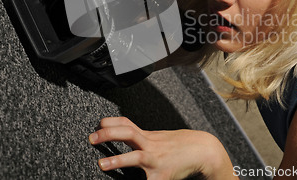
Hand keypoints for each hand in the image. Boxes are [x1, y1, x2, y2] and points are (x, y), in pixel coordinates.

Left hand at [89, 117, 237, 179]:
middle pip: (127, 133)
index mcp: (148, 136)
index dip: (111, 122)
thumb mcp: (159, 137)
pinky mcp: (162, 175)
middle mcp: (151, 145)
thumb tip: (126, 134)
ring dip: (118, 160)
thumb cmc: (180, 146)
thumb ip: (143, 137)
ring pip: (135, 157)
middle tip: (92, 138)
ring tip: (102, 164)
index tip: (98, 124)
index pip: (126, 123)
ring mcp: (156, 160)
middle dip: (108, 134)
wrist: (203, 150)